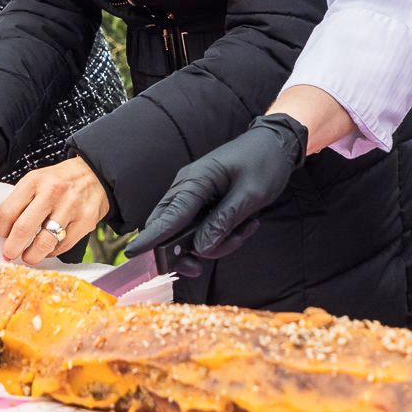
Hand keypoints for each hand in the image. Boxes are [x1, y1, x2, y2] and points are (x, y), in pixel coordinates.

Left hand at [0, 157, 110, 263]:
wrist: (95, 174)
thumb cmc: (61, 181)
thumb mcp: (37, 180)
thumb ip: (21, 201)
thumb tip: (6, 230)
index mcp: (35, 180)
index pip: (8, 211)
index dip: (1, 229)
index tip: (2, 235)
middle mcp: (52, 192)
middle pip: (23, 229)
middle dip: (12, 247)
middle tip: (10, 253)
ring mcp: (71, 207)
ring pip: (44, 243)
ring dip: (32, 255)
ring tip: (28, 256)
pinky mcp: (85, 221)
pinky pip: (62, 246)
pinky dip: (52, 251)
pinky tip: (48, 248)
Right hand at [133, 113, 306, 260]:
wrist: (277, 144)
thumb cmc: (264, 162)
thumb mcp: (250, 194)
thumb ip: (224, 222)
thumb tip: (200, 249)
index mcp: (196, 180)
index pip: (169, 215)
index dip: (151, 237)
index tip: (134, 254)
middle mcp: (188, 188)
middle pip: (171, 229)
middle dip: (190, 251)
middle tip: (202, 267)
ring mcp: (195, 196)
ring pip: (191, 235)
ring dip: (219, 242)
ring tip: (247, 227)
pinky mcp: (205, 204)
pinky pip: (205, 230)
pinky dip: (225, 235)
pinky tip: (247, 223)